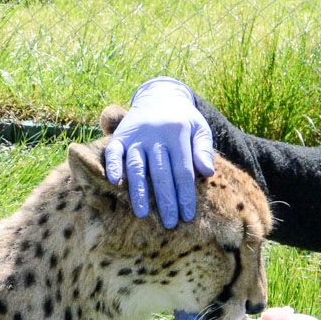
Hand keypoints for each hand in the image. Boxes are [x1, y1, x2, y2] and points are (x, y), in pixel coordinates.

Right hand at [102, 77, 214, 228]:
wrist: (158, 96)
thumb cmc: (182, 120)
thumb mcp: (199, 128)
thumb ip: (203, 149)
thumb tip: (208, 172)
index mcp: (178, 133)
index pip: (183, 170)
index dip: (185, 194)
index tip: (187, 216)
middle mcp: (156, 135)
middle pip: (161, 172)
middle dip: (165, 199)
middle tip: (169, 223)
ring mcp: (136, 135)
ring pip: (137, 166)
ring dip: (138, 190)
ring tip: (141, 214)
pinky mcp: (120, 136)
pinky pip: (114, 152)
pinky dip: (113, 166)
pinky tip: (114, 182)